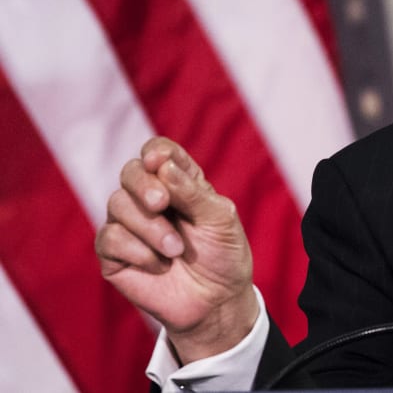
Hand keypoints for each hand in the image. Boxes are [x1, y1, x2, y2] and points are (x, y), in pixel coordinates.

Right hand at [95, 137, 257, 362]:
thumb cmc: (223, 254)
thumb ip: (193, 192)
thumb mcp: (220, 218)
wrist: (216, 301)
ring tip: (176, 249)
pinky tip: (159, 265)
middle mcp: (150, 198)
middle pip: (130, 172)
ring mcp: (130, 225)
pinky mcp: (114, 254)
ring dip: (149, 226)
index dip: (155, 152)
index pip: (159, 152)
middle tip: (162, 204)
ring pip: (117, 204)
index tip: (159, 161)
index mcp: (179, 182)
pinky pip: (109, 238)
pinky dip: (137, 250)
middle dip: (144, 185)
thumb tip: (163, 166)